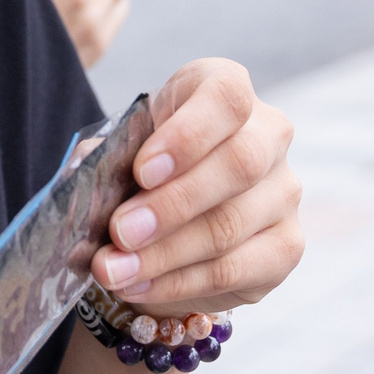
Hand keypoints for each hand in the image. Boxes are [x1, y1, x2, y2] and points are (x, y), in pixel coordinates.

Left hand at [89, 58, 301, 316]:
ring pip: (231, 224)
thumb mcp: (119, 149)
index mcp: (224, 87)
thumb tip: (88, 173)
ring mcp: (284, 191)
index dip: (187, 135)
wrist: (167, 221)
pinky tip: (138, 285)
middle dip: (172, 205)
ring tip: (114, 270)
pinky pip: (235, 268)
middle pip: (239, 164)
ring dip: (164, 254)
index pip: (226, 98)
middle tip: (121, 232)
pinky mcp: (286, 245)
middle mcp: (268, 133)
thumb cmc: (140, 169)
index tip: (143, 171)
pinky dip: (179, 282)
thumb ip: (106, 157)